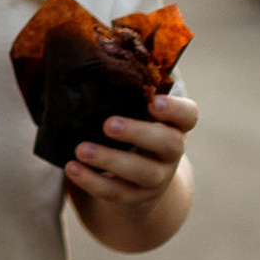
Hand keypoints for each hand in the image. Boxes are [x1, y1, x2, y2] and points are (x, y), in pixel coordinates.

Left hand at [63, 89, 196, 252]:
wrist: (139, 183)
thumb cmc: (132, 134)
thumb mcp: (136, 116)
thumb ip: (124, 95)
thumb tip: (84, 61)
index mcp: (174, 126)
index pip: (188, 116)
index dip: (175, 110)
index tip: (154, 102)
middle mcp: (171, 153)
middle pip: (168, 144)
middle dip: (139, 133)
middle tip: (108, 124)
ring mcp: (157, 178)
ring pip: (142, 172)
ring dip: (110, 159)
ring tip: (81, 149)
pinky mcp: (136, 198)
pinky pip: (117, 192)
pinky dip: (92, 181)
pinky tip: (72, 168)